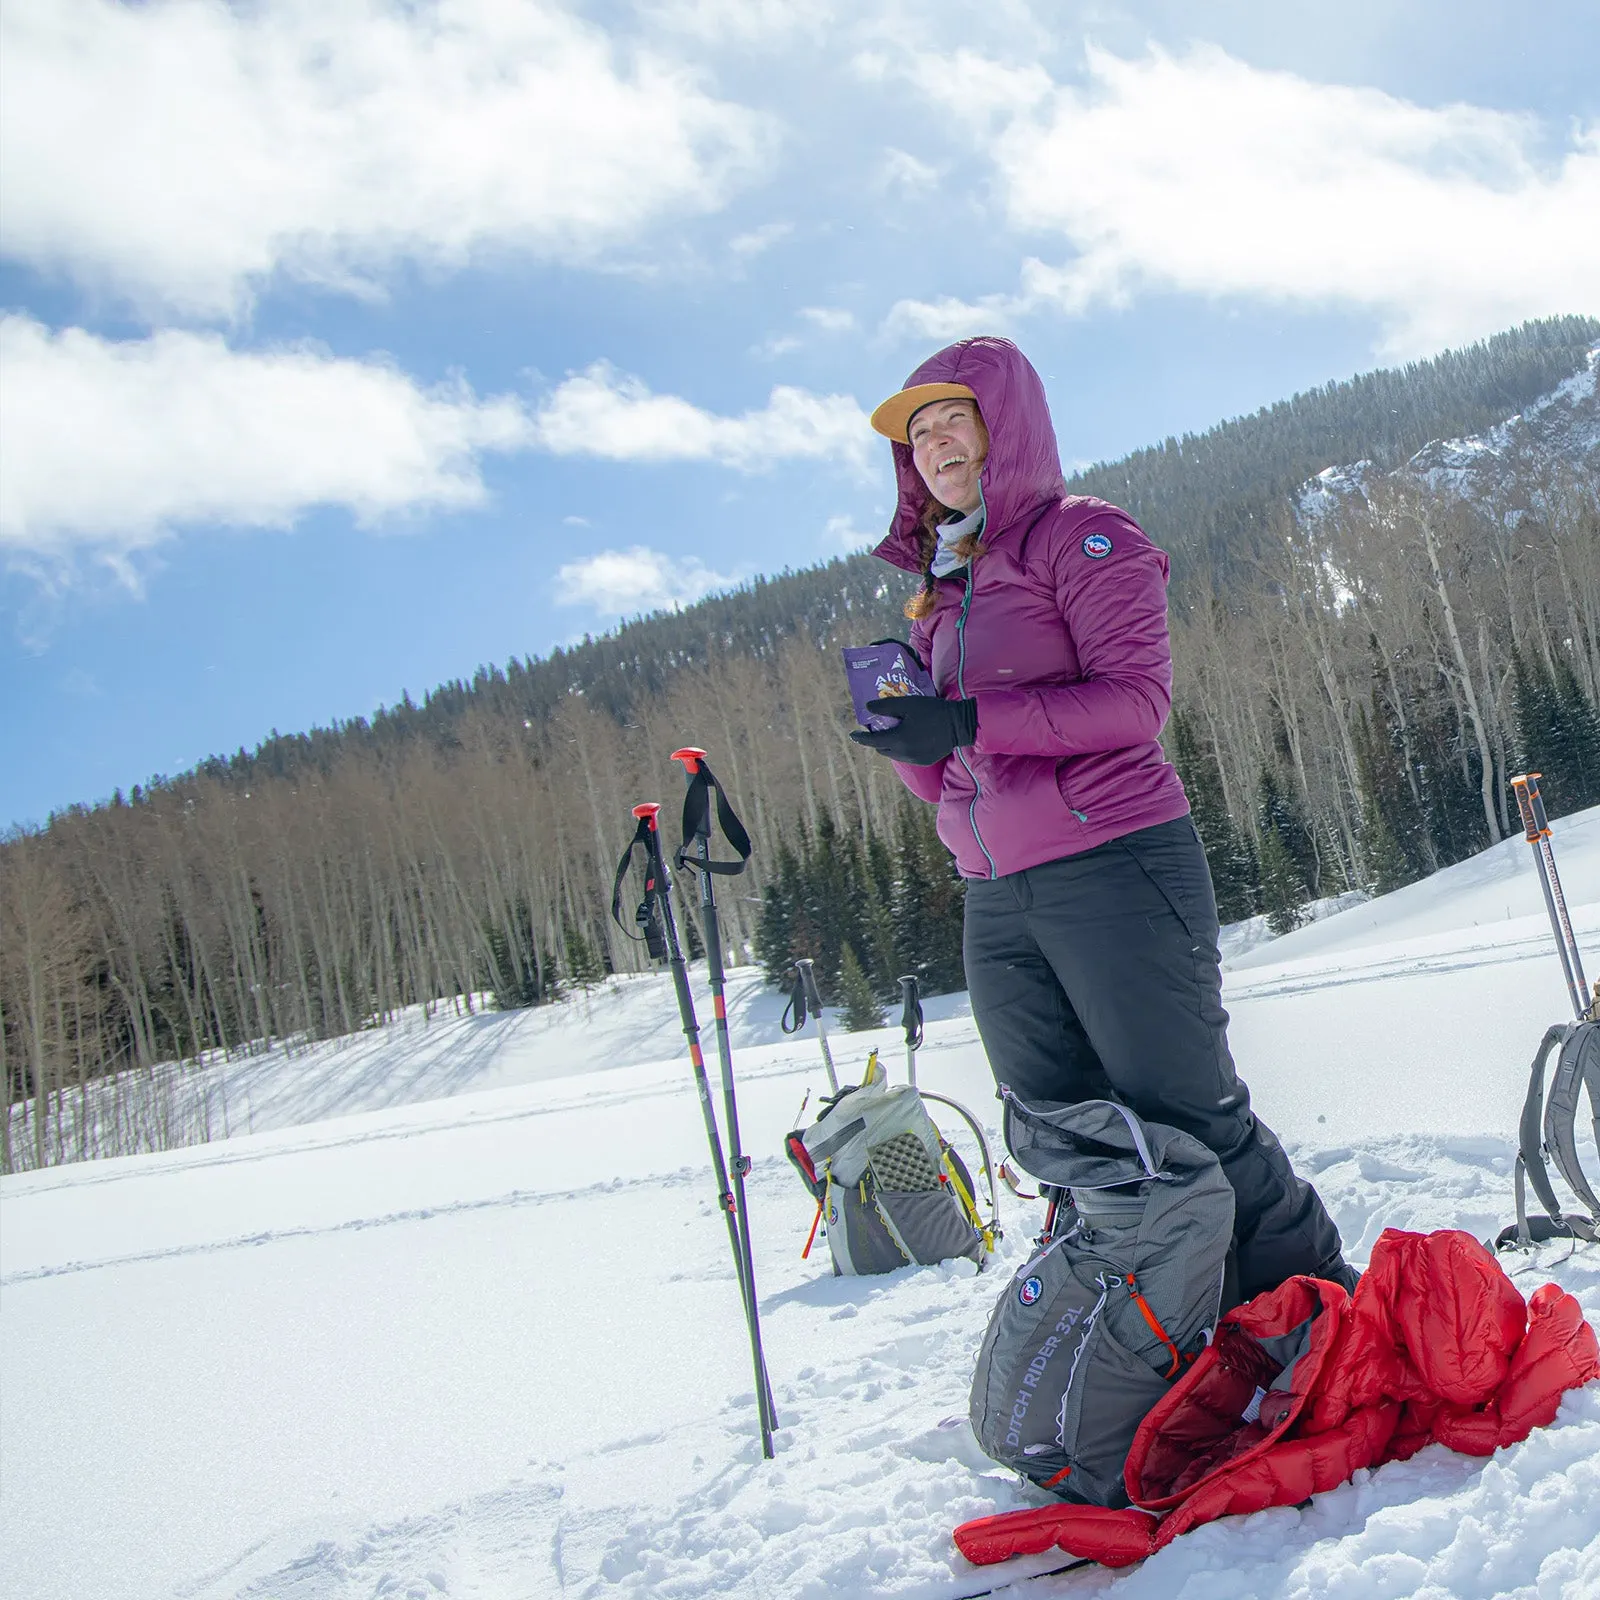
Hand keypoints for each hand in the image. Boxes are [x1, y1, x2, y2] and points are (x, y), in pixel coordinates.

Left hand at [849, 696, 976, 764]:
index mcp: (898, 740)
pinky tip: (907, 738)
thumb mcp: (907, 704)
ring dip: (889, 745)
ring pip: (894, 754)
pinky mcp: (924, 761)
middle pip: (882, 749)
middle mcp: (904, 754)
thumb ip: (885, 706)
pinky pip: (906, 756)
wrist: (960, 724)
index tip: (853, 734)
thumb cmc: (933, 711)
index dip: (860, 738)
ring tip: (892, 732)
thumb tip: (868, 707)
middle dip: (875, 740)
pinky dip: (901, 748)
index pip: (872, 741)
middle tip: (876, 728)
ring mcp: (915, 760)